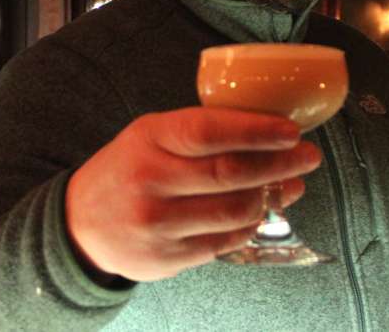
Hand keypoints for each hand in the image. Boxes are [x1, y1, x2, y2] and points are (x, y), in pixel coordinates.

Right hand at [65, 107, 321, 281]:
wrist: (79, 224)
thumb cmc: (128, 169)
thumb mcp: (150, 136)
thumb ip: (197, 131)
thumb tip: (267, 130)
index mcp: (149, 139)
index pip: (210, 131)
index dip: (257, 131)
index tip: (292, 132)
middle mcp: (151, 180)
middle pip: (230, 173)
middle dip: (279, 164)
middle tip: (308, 157)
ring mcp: (158, 224)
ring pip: (234, 211)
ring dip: (272, 198)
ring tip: (291, 186)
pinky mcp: (166, 258)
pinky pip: (223, 242)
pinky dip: (249, 226)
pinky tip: (261, 213)